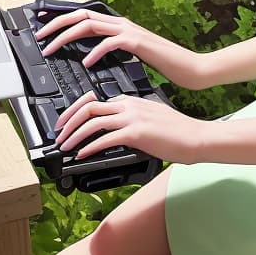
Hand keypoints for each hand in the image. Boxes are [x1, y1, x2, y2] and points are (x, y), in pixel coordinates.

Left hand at [34, 8, 200, 86]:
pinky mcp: (138, 43)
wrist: (192, 69)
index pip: (85, 15)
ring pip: (90, 25)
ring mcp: (131, 31)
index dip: (61, 17)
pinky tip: (87, 63)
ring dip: (66, 36)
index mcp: (121, 27)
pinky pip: (111, 42)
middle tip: (38, 36)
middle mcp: (123, 24)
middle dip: (56, 23)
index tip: (42, 24)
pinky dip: (95, 51)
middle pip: (82, 15)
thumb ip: (115, 53)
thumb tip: (94, 57)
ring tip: (51, 49)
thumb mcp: (134, 57)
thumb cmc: (166, 66)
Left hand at [54, 91, 203, 162]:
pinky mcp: (137, 133)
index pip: (94, 99)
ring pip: (93, 121)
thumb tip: (112, 134)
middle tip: (59, 135)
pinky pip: (105, 138)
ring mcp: (133, 118)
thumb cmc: (177, 131)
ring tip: (66, 147)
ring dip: (74, 134)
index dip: (74, 111)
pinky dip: (90, 147)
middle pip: (88, 106)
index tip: (65, 123)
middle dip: (68, 121)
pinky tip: (83, 154)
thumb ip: (131, 121)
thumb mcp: (150, 119)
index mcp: (131, 100)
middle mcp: (129, 105)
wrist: (196, 136)